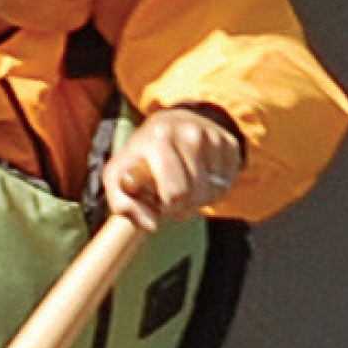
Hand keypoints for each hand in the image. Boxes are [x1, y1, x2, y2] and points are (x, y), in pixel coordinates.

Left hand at [103, 101, 243, 229]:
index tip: (160, 202)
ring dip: (200, 198)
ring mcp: (213, 136)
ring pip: (214, 191)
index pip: (177, 191)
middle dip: (185, 206)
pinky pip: (228, 182)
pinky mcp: (229, 143)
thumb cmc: (142, 156)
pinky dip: (214, 188)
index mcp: (159, 139)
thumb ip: (123, 204)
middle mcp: (189, 133)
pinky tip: (200, 177)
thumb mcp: (118, 176)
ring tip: (184, 185)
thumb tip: (152, 224)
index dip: (169, 207)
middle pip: (197, 194)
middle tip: (172, 199)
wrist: (171, 123)